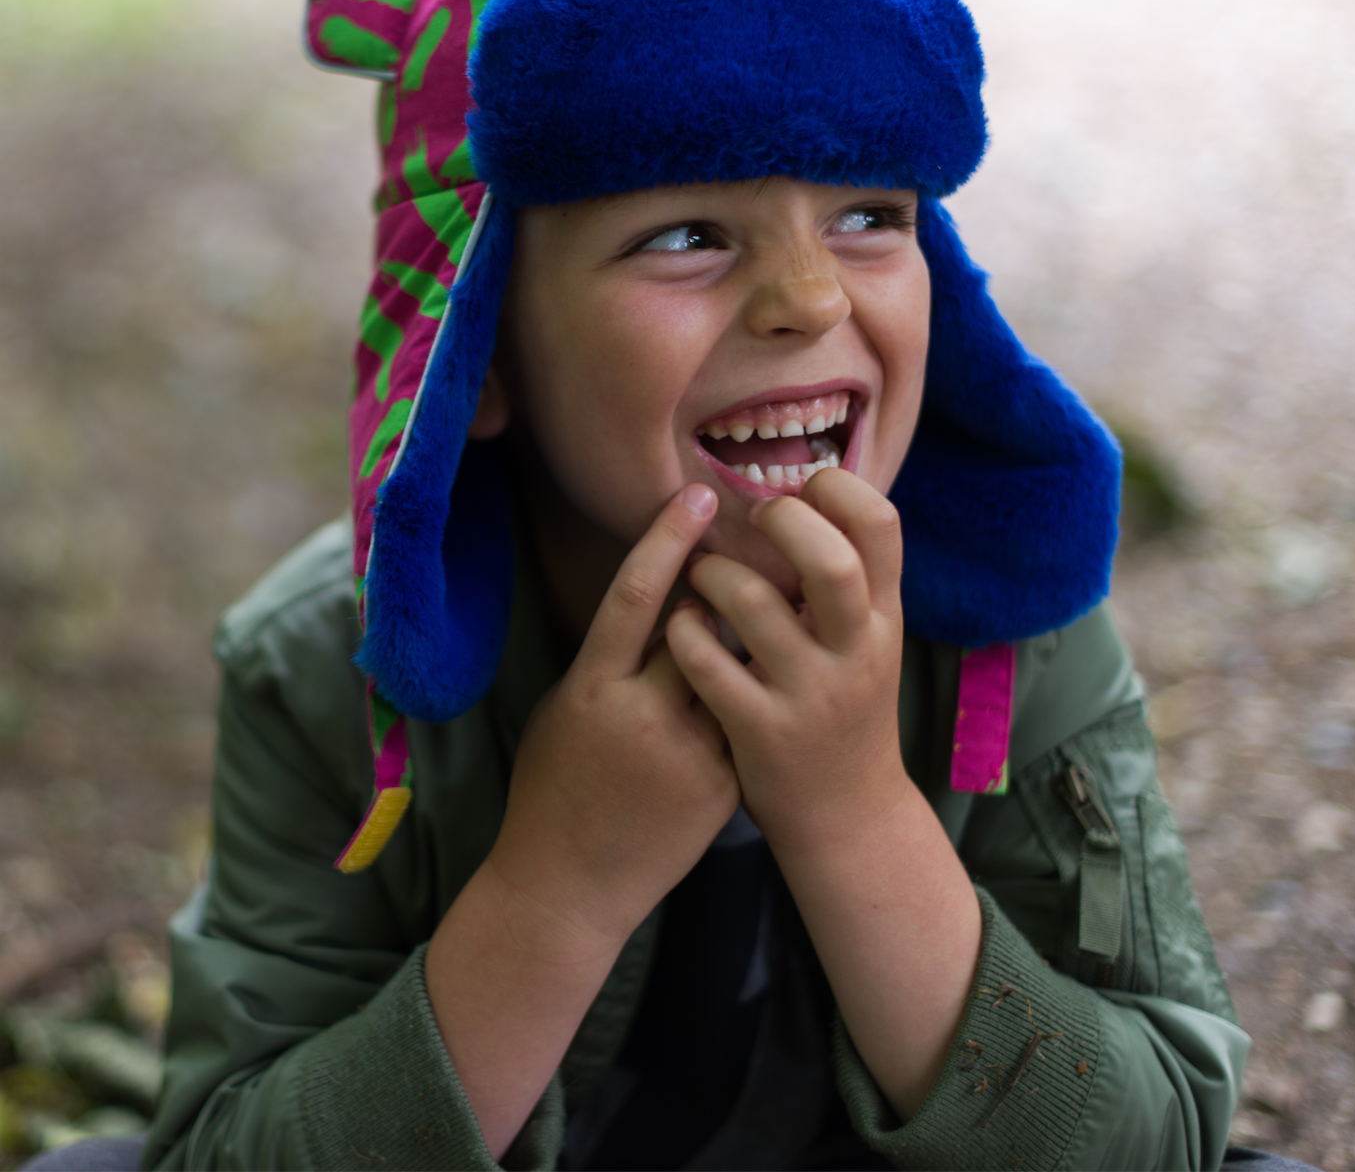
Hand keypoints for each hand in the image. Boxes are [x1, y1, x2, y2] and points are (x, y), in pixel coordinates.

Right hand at [487, 483, 740, 948]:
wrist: (570, 886)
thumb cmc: (553, 787)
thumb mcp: (562, 709)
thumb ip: (607, 658)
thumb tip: (651, 602)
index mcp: (594, 689)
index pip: (636, 596)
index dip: (668, 539)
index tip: (700, 495)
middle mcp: (645, 716)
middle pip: (704, 623)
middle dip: (732, 582)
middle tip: (760, 543)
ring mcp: (692, 753)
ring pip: (737, 667)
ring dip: (751, 635)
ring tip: (774, 602)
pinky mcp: (724, 784)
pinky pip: (747, 716)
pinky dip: (752, 691)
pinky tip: (762, 680)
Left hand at [665, 467, 909, 858]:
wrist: (849, 817)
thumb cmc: (846, 710)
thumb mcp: (869, 642)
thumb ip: (851, 579)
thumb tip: (812, 489)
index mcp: (883, 618)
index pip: (881, 525)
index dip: (836, 488)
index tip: (801, 492)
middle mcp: (855, 652)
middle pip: (828, 561)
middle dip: (779, 521)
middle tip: (750, 523)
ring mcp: (809, 694)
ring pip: (751, 603)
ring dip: (711, 574)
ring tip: (701, 578)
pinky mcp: (761, 732)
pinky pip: (706, 663)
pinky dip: (682, 632)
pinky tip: (681, 629)